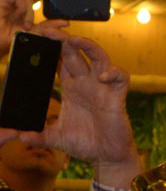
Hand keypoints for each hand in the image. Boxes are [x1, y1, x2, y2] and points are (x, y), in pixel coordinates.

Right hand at [0, 0, 59, 58]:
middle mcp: (18, 3)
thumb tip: (65, 22)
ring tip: (26, 24)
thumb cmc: (12, 38)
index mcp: (25, 9)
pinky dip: (23, 6)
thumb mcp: (34, 33)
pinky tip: (20, 15)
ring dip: (30, 10)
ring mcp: (11, 1)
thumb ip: (47, 26)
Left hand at [17, 33, 140, 187]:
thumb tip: (21, 136)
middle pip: (77, 53)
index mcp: (71, 88)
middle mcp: (87, 83)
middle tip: (50, 33)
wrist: (106, 157)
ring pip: (99, 57)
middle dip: (64, 40)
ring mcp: (103, 88)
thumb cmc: (85, 144)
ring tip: (74, 40)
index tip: (38, 41)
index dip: (52, 50)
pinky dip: (113, 72)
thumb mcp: (56, 138)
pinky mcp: (117, 96)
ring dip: (88, 46)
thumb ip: (40, 136)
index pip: (60, 61)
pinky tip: (101, 76)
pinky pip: (120, 77)